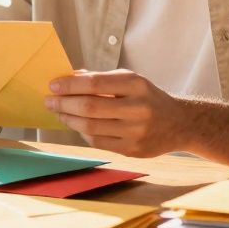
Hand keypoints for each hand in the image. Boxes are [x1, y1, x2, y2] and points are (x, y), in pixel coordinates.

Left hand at [45, 70, 187, 156]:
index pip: (95, 83)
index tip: (53, 85)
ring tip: (59, 112)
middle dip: (64, 103)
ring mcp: (136, 132)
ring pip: (91, 127)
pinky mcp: (133, 150)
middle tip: (49, 100)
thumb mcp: (130, 81)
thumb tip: (70, 77)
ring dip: (70, 119)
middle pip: (90, 107)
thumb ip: (101, 78)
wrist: (179, 124)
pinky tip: (77, 125)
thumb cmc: (147, 98)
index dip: (70, 85)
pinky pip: (98, 142)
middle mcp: (138, 108)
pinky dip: (83, 133)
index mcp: (136, 85)